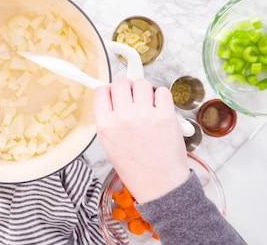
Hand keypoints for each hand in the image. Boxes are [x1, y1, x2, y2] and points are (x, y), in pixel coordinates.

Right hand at [93, 77, 189, 202]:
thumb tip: (111, 97)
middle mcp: (123, 117)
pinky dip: (161, 97)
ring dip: (144, 91)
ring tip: (146, 105)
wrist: (159, 184)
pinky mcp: (166, 115)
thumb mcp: (109, 145)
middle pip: (120, 82)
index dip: (108, 91)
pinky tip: (159, 109)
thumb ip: (108, 119)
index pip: (101, 91)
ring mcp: (145, 115)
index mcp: (105, 126)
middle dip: (126, 88)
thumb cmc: (135, 168)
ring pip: (141, 83)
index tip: (113, 94)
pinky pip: (162, 91)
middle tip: (131, 98)